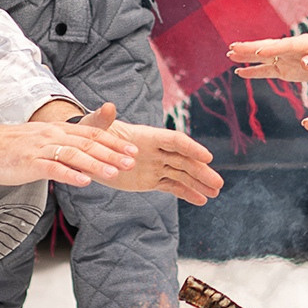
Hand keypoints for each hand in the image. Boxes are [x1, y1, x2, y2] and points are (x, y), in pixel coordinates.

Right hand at [0, 104, 136, 188]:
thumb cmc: (9, 147)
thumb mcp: (40, 141)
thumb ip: (61, 148)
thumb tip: (80, 159)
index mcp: (57, 130)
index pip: (91, 134)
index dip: (113, 141)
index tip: (132, 149)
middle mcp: (52, 135)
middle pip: (88, 143)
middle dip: (112, 152)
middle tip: (132, 161)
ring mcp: (41, 148)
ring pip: (75, 155)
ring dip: (97, 164)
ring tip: (115, 172)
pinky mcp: (29, 162)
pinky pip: (53, 168)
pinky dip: (70, 174)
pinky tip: (84, 181)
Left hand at [72, 102, 224, 205]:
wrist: (88, 152)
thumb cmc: (91, 134)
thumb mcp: (94, 127)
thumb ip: (103, 119)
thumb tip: (108, 106)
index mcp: (147, 136)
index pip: (174, 141)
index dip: (191, 148)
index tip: (208, 157)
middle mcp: (156, 151)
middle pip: (184, 160)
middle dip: (201, 171)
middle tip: (218, 183)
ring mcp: (155, 166)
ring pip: (182, 174)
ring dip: (199, 183)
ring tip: (216, 193)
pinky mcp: (151, 180)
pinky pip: (172, 187)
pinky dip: (186, 193)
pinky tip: (201, 200)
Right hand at [228, 29, 307, 83]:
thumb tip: (306, 64)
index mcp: (303, 44)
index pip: (285, 46)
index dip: (273, 49)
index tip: (258, 52)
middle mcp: (290, 50)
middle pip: (268, 48)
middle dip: (250, 49)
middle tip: (232, 48)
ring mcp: (285, 59)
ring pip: (263, 57)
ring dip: (247, 56)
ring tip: (230, 54)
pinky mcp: (284, 69)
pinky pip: (266, 70)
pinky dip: (254, 71)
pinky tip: (240, 72)